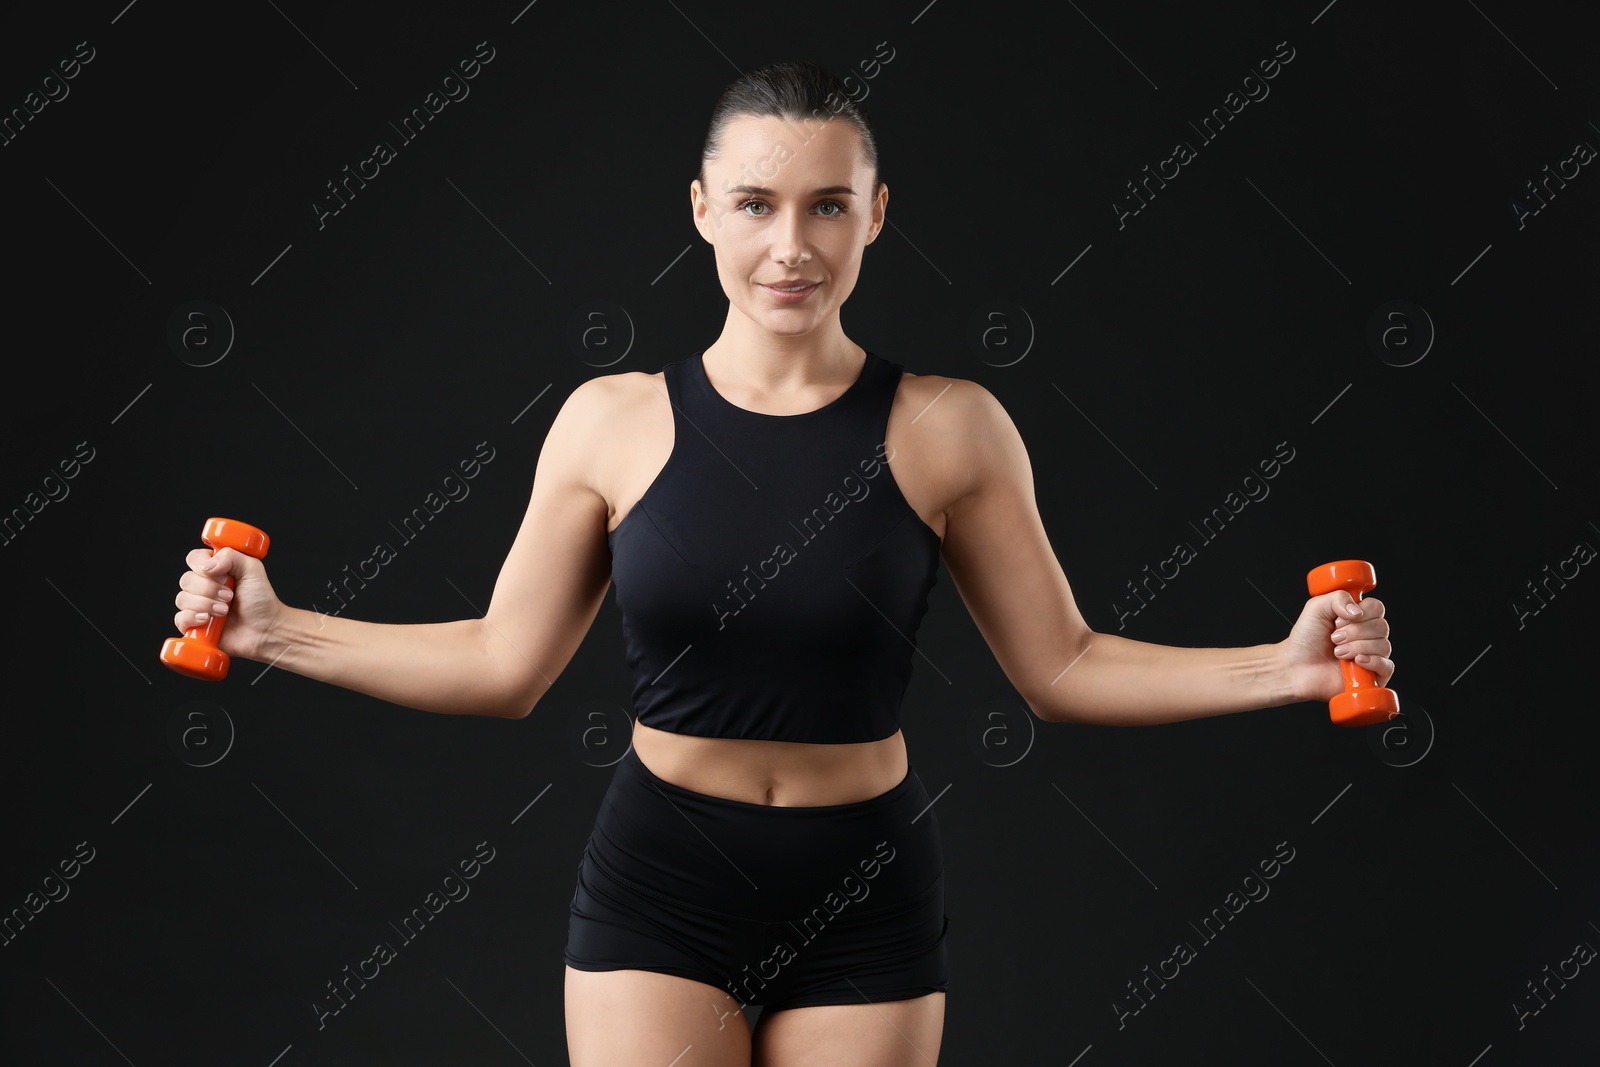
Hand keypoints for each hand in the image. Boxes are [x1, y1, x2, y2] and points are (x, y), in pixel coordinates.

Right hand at [172, 546, 284, 662]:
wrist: (266, 630)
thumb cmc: (261, 600)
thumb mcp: (252, 569)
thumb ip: (231, 556)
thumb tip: (207, 565)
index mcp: (215, 569)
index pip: (194, 559)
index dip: (203, 566)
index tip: (224, 576)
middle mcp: (203, 585)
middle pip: (186, 579)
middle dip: (209, 589)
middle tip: (230, 596)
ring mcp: (198, 605)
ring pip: (182, 599)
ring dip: (206, 604)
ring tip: (225, 611)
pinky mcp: (194, 624)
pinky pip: (180, 618)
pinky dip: (193, 618)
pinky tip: (208, 620)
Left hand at [1280, 591, 1393, 703]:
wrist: (1296, 666)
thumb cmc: (1306, 639)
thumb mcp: (1316, 608)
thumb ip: (1337, 598)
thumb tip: (1357, 610)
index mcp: (1359, 618)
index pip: (1377, 608)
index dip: (1362, 612)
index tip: (1339, 620)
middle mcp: (1368, 635)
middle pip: (1381, 626)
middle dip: (1354, 632)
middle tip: (1334, 638)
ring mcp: (1372, 655)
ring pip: (1383, 645)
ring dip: (1357, 647)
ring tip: (1337, 652)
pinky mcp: (1372, 675)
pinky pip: (1387, 666)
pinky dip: (1373, 662)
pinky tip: (1356, 661)